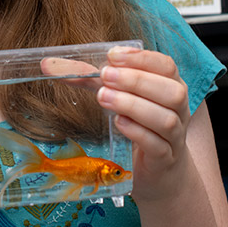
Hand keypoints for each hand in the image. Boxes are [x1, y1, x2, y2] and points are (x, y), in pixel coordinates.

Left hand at [96, 47, 190, 202]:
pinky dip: (137, 132)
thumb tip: (48, 65)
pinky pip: (157, 145)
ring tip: (104, 97)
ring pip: (165, 118)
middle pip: (170, 90)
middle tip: (105, 75)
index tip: (113, 55)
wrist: (160, 171)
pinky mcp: (165, 159)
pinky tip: (118, 123)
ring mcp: (175, 135)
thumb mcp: (116, 96)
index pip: (165, 65)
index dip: (141, 58)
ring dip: (133, 105)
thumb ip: (89, 79)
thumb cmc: (138, 124)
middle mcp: (179, 108)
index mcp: (171, 85)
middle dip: (136, 80)